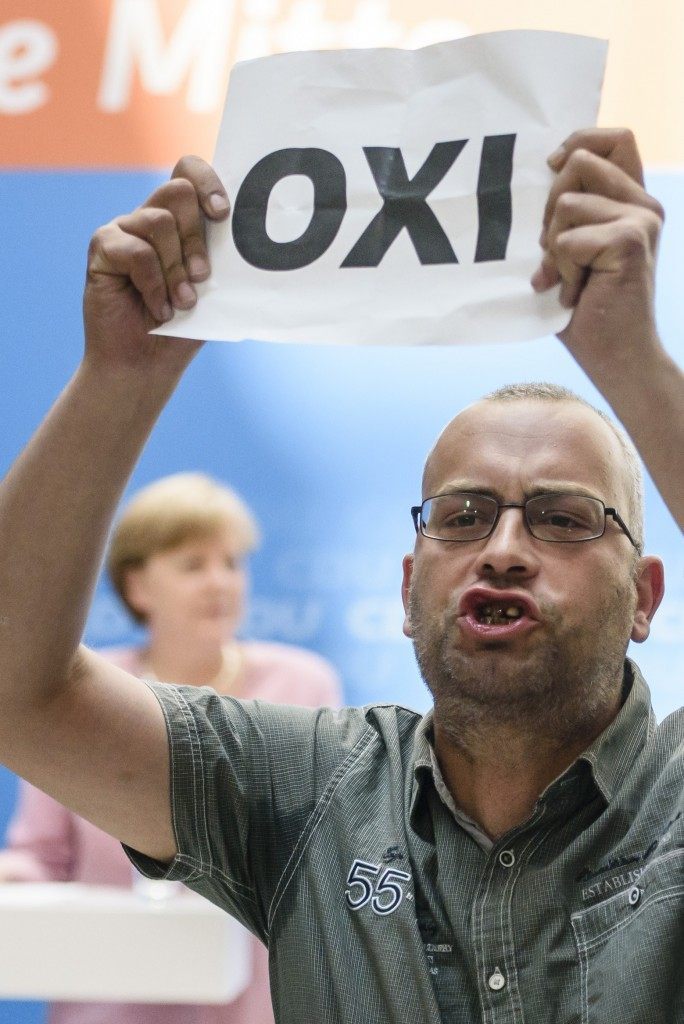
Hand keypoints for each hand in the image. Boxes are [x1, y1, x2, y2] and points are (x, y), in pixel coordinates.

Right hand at [83, 156, 229, 375]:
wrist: (146, 364)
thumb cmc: (183, 329)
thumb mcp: (214, 291)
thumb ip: (225, 259)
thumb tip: (256, 239)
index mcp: (179, 221)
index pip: (189, 171)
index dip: (207, 182)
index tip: (222, 214)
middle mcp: (150, 217)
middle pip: (177, 192)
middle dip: (196, 239)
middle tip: (202, 277)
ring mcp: (124, 230)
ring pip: (159, 222)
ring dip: (176, 269)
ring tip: (182, 302)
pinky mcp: (103, 247)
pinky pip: (136, 251)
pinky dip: (154, 285)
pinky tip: (159, 309)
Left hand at [532, 128, 664, 373]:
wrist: (616, 357)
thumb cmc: (586, 310)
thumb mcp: (570, 252)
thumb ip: (566, 214)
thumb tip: (538, 177)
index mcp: (632, 202)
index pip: (615, 139)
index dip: (579, 141)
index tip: (552, 167)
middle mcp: (644, 204)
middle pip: (579, 163)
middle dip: (550, 208)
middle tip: (556, 254)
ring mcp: (641, 219)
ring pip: (566, 205)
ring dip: (553, 248)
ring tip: (569, 279)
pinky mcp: (630, 241)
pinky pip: (567, 241)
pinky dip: (561, 271)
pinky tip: (575, 294)